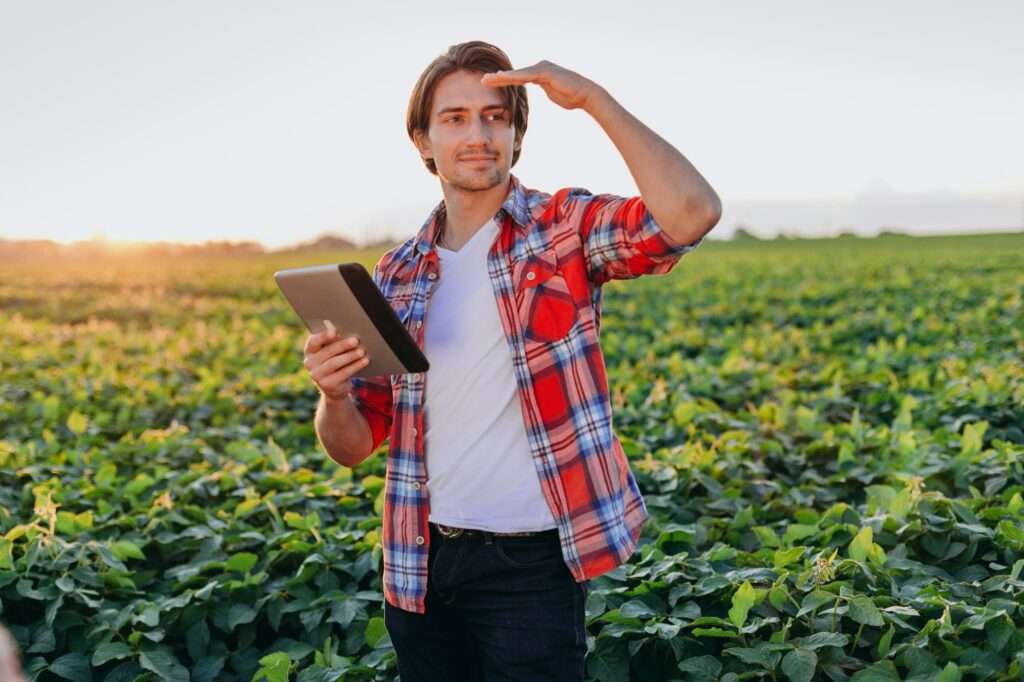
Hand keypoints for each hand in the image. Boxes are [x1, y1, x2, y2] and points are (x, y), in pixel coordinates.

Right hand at [303, 328, 369, 401]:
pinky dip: (355, 366)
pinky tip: (365, 361)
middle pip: (327, 352)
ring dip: (350, 356)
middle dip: (342, 345)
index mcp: (310, 350)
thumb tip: (349, 334)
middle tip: (355, 340)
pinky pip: (343, 373)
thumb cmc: (333, 360)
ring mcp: (317, 376)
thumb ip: (334, 342)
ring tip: (361, 351)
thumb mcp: (331, 351)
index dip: (323, 336)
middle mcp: (309, 363)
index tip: (334, 332)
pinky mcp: (328, 385)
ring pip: (335, 363)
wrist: (333, 386)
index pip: (313, 341)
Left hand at [481, 60, 601, 110]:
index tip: (492, 84)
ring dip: (501, 78)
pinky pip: (526, 75)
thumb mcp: (553, 95)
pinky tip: (501, 79)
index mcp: (540, 74)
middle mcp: (539, 68)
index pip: (519, 78)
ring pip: (518, 74)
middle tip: (482, 81)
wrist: (586, 95)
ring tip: (487, 80)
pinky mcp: (544, 71)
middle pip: (515, 74)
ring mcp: (542, 68)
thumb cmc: (572, 98)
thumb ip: (545, 91)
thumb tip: (543, 90)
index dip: (505, 81)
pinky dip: (513, 77)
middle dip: (499, 78)